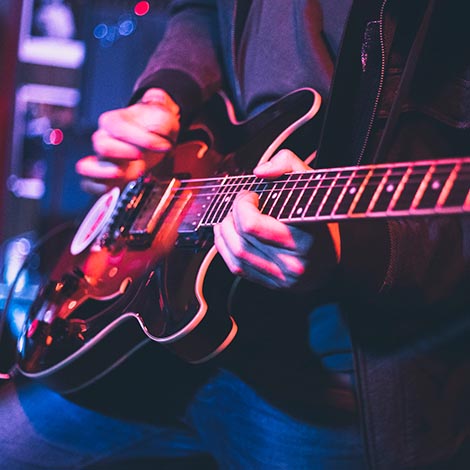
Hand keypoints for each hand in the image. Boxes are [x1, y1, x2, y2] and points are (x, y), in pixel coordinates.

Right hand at [76, 88, 179, 192]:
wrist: (154, 132)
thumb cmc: (155, 124)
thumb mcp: (163, 117)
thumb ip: (162, 125)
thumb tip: (161, 144)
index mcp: (113, 121)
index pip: (120, 129)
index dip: (143, 139)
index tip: (162, 145)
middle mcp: (104, 138)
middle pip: (102, 147)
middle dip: (124, 153)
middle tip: (140, 156)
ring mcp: (103, 159)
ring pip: (86, 168)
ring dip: (105, 173)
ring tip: (120, 174)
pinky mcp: (107, 175)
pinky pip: (89, 184)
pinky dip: (99, 189)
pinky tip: (115, 187)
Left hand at [213, 149, 339, 290]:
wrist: (331, 258)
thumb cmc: (321, 217)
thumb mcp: (313, 183)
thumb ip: (288, 164)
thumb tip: (259, 171)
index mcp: (306, 237)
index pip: (253, 225)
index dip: (243, 205)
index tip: (251, 195)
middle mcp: (293, 262)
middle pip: (242, 238)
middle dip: (232, 214)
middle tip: (241, 203)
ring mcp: (281, 277)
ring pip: (235, 253)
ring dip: (225, 230)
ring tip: (232, 216)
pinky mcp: (271, 284)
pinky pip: (235, 267)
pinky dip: (225, 247)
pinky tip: (229, 233)